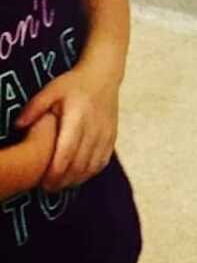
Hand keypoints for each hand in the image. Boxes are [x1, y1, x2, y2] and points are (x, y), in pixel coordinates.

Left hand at [16, 64, 118, 190]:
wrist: (104, 75)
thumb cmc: (74, 84)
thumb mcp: (52, 89)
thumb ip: (34, 107)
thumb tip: (18, 126)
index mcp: (78, 116)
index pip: (67, 151)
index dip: (55, 171)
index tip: (43, 182)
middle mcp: (94, 127)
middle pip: (79, 164)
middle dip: (63, 181)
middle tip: (47, 187)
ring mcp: (106, 133)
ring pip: (92, 166)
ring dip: (76, 180)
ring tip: (60, 184)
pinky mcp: (112, 136)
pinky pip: (102, 162)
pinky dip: (89, 173)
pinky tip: (77, 176)